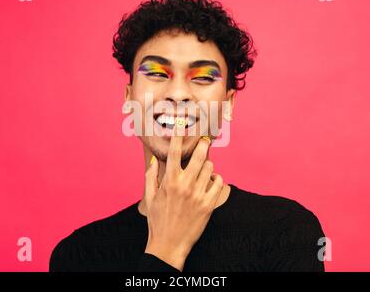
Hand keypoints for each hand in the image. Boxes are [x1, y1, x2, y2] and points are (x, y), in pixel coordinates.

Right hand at [143, 117, 223, 270]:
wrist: (169, 244)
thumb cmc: (158, 220)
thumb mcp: (150, 197)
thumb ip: (151, 177)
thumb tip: (154, 161)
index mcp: (169, 181)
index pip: (174, 152)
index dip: (178, 136)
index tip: (182, 125)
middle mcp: (185, 185)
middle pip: (199, 155)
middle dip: (203, 144)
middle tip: (205, 139)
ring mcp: (199, 194)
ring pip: (210, 167)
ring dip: (208, 164)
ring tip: (205, 166)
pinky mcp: (209, 204)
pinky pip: (219, 183)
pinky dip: (217, 179)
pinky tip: (212, 180)